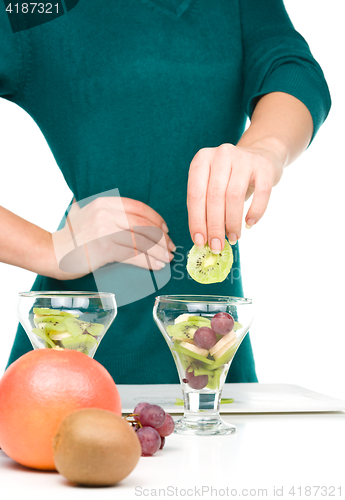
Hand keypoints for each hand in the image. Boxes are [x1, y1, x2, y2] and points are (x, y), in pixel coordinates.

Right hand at [52, 197, 174, 278]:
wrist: (53, 252)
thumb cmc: (75, 238)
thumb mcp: (91, 216)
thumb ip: (112, 215)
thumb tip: (144, 226)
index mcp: (105, 202)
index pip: (139, 208)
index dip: (157, 219)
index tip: (166, 230)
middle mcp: (106, 213)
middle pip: (144, 225)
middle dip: (162, 238)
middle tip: (171, 248)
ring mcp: (105, 230)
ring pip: (141, 241)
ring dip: (158, 252)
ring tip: (167, 259)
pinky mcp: (104, 249)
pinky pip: (133, 255)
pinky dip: (148, 262)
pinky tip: (156, 266)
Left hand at [187, 143, 283, 251]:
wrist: (261, 156)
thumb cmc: (230, 178)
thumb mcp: (212, 185)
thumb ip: (205, 207)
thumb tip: (203, 239)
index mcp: (202, 159)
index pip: (195, 194)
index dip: (196, 221)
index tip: (200, 241)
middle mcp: (222, 154)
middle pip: (214, 197)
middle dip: (215, 226)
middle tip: (216, 245)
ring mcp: (244, 158)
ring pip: (234, 196)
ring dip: (233, 222)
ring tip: (233, 237)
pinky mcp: (264, 166)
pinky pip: (260, 194)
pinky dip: (255, 212)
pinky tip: (250, 223)